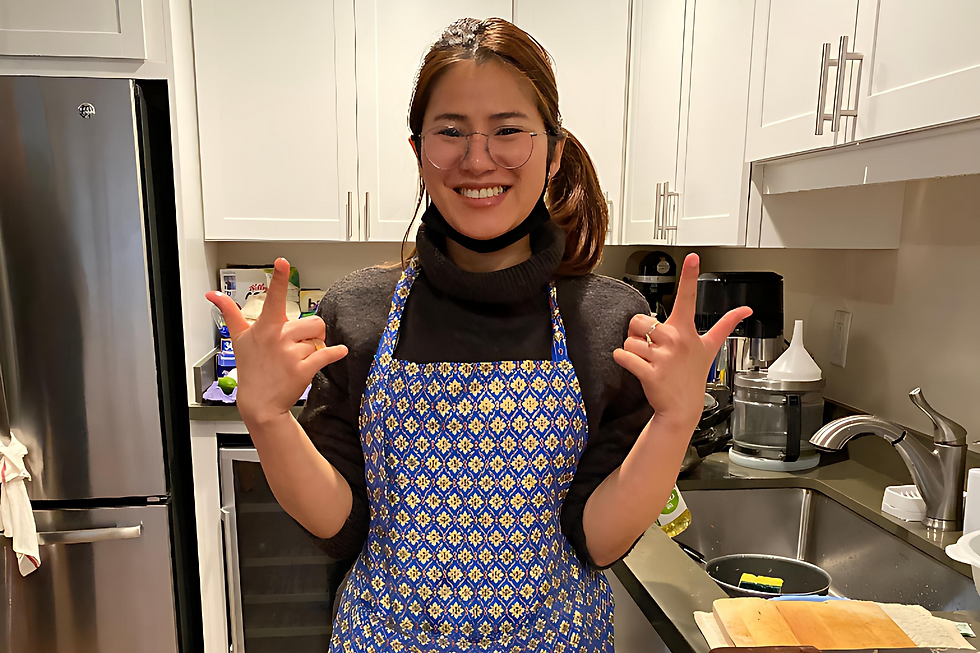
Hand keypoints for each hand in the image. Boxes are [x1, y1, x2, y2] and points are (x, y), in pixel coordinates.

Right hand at [206, 258, 347, 426]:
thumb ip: (230, 313)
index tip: (282, 261)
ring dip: (316, 347)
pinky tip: (339, 351)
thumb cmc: (251, 369)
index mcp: (265, 327)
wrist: (260, 403)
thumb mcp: (239, 339)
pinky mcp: (303, 368)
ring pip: (318, 339)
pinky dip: (336, 352)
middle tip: (300, 344)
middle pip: (312, 322)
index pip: (273, 297)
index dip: (278, 278)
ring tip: (301, 357)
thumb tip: (212, 295)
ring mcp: (290, 353)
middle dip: (312, 333)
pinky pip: (327, 353)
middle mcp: (278, 337)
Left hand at [613, 253, 751, 430]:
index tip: (692, 257)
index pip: (688, 297)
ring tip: (648, 361)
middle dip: (638, 333)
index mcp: (686, 331)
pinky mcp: (649, 372)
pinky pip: (622, 355)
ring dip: (632, 350)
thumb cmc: (693, 375)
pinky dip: (623, 360)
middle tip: (651, 348)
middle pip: (638, 320)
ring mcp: (663, 357)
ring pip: (629, 339)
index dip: (690, 276)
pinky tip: (637, 368)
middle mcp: (676, 340)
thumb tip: (746, 311)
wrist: (682, 408)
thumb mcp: (710, 348)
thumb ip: (725, 325)